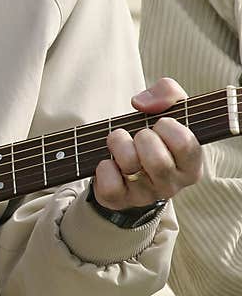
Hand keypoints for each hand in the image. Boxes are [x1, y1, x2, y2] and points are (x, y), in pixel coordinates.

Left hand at [93, 77, 202, 210]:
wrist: (126, 169)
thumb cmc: (153, 138)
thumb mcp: (168, 111)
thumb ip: (167, 94)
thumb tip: (142, 103)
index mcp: (191, 166)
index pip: (186, 145)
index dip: (168, 127)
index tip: (160, 123)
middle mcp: (171, 185)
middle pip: (158, 161)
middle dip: (142, 138)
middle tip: (138, 134)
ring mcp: (144, 196)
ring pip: (131, 168)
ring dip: (119, 145)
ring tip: (118, 140)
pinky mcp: (119, 201)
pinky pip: (110, 184)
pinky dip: (104, 167)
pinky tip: (109, 163)